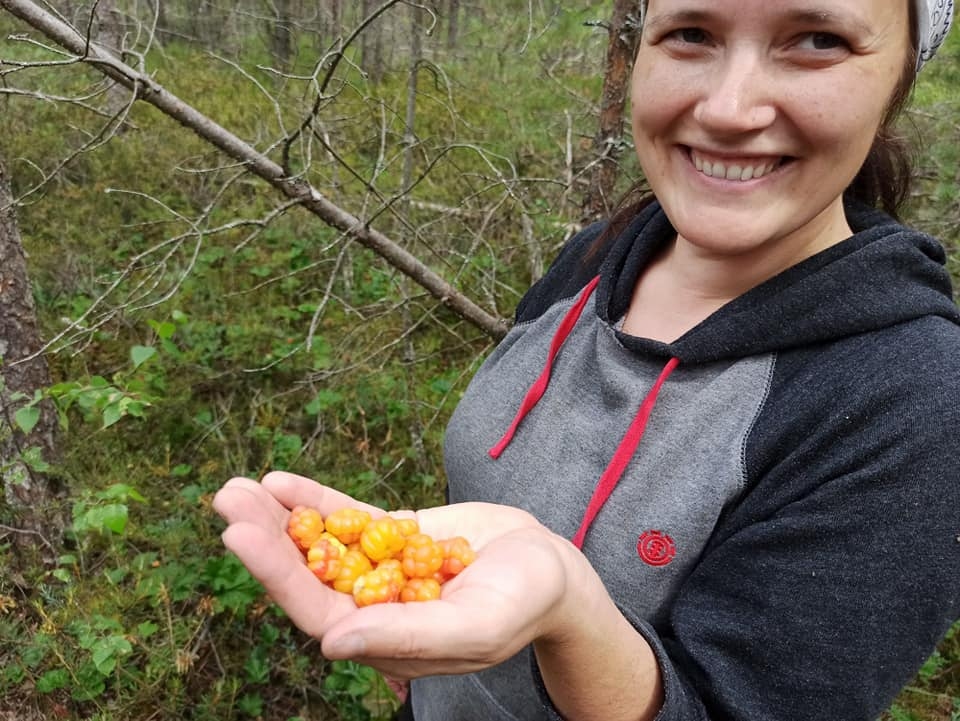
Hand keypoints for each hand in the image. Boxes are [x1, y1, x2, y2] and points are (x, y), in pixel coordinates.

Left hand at [212, 470, 576, 680]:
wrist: (550, 567)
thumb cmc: (522, 604)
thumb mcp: (472, 626)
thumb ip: (406, 637)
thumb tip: (331, 644)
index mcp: (384, 641)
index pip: (319, 611)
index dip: (277, 575)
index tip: (239, 538)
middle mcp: (372, 607)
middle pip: (307, 572)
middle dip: (266, 537)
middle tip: (227, 499)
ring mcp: (379, 568)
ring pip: (319, 541)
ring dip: (278, 516)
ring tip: (236, 487)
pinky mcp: (392, 535)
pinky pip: (347, 516)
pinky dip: (315, 499)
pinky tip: (282, 481)